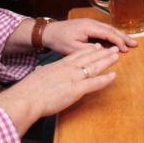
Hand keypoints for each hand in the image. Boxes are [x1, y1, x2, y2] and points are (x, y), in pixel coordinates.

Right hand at [0, 45, 120, 131]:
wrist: (27, 97)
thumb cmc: (29, 90)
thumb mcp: (37, 76)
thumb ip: (43, 73)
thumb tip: (41, 72)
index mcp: (59, 65)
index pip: (77, 55)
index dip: (89, 51)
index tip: (96, 47)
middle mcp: (68, 68)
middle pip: (89, 58)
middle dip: (102, 53)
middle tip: (112, 48)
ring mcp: (73, 77)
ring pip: (94, 66)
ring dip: (107, 61)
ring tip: (116, 56)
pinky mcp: (76, 89)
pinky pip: (94, 83)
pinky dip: (105, 79)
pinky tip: (114, 76)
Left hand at [42, 18, 137, 54]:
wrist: (48, 32)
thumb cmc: (59, 40)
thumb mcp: (72, 48)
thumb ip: (88, 50)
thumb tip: (103, 50)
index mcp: (89, 27)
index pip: (108, 33)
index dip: (118, 41)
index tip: (126, 50)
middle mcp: (91, 22)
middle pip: (111, 29)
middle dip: (124, 37)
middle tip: (135, 44)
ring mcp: (90, 23)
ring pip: (109, 29)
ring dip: (119, 35)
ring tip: (130, 42)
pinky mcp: (88, 26)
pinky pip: (104, 29)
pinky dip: (112, 34)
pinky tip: (117, 40)